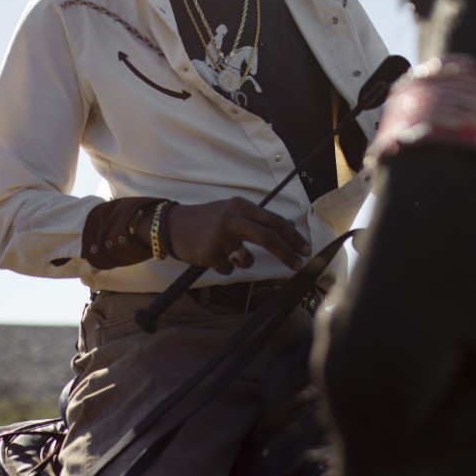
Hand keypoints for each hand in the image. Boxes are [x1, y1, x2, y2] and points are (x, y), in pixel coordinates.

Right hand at [162, 198, 310, 273]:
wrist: (171, 226)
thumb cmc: (206, 221)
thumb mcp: (230, 212)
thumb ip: (255, 220)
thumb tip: (287, 229)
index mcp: (240, 206)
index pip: (273, 221)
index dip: (291, 236)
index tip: (305, 249)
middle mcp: (231, 218)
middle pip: (267, 237)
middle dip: (286, 253)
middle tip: (298, 265)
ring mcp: (219, 236)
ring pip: (246, 259)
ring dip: (241, 261)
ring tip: (224, 251)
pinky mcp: (209, 253)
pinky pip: (228, 268)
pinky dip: (224, 266)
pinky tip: (210, 255)